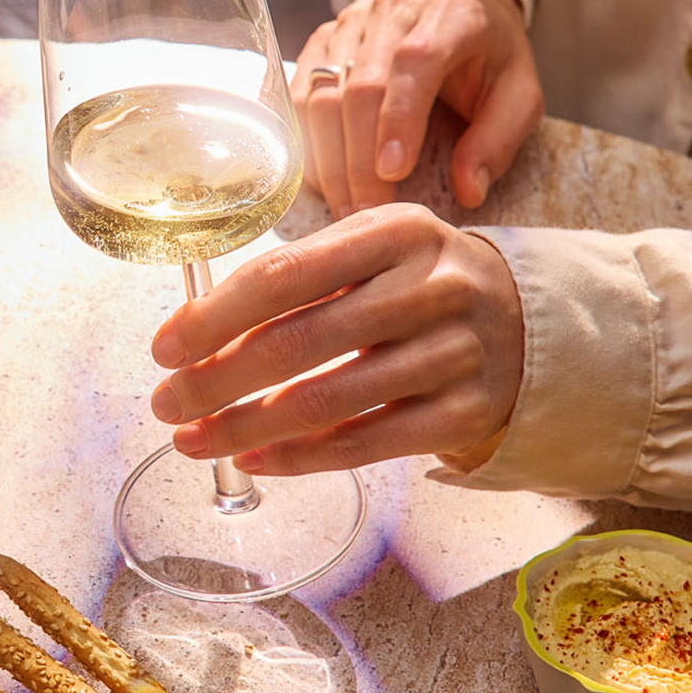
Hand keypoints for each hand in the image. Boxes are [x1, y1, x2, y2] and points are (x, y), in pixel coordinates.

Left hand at [148, 205, 524, 473]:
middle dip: (217, 379)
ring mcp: (455, 353)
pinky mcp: (466, 412)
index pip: (284, 275)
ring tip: (194, 441)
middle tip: (167, 402)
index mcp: (397, 232)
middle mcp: (432, 287)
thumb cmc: (417, 283)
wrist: (526, 322)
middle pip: (300, 342)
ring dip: (245, 427)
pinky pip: (365, 444)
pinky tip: (254, 460)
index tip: (165, 347)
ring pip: (327, 401)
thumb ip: (296, 278)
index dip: (214, 316)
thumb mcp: (372, 250)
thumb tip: (195, 333)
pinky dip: (299, 457)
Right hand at [292, 0, 543, 215]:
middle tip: (365, 213)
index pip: (412, 63)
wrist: (458, 11)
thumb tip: (468, 190)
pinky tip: (324, 178)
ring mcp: (349, 22)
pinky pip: (298, 94)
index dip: (397, 119)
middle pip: (359, 87)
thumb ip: (499, 141)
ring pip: (321, 93)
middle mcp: (391, 9)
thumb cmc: (489, 59)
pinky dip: (307, 141)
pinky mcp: (321, 40)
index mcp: (449, 16)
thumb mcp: (520, 96)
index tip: (392, 174)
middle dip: (358, 159)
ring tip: (344, 206)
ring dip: (329, 158)